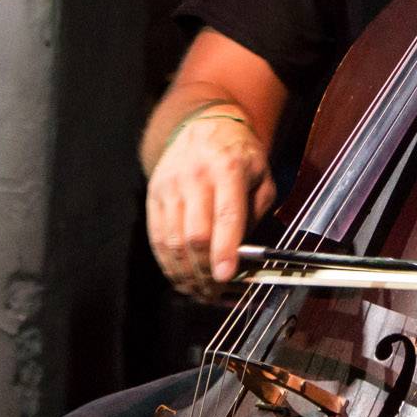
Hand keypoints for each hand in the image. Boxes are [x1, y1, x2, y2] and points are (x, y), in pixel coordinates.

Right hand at [145, 107, 276, 298]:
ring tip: (199, 292)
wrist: (202, 124)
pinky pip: (157, 237)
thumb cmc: (238, 154)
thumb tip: (246, 255)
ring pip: (172, 241)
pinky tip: (180, 276)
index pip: (226, 215)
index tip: (226, 276)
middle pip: (195, 234)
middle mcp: (195, 176)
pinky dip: (167, 263)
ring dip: (185, 273)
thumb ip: (256, 213)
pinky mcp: (154, 195)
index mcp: (228, 168)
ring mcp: (170, 185)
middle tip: (215, 292)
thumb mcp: (262, 176)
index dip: (225, 250)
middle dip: (205, 271)